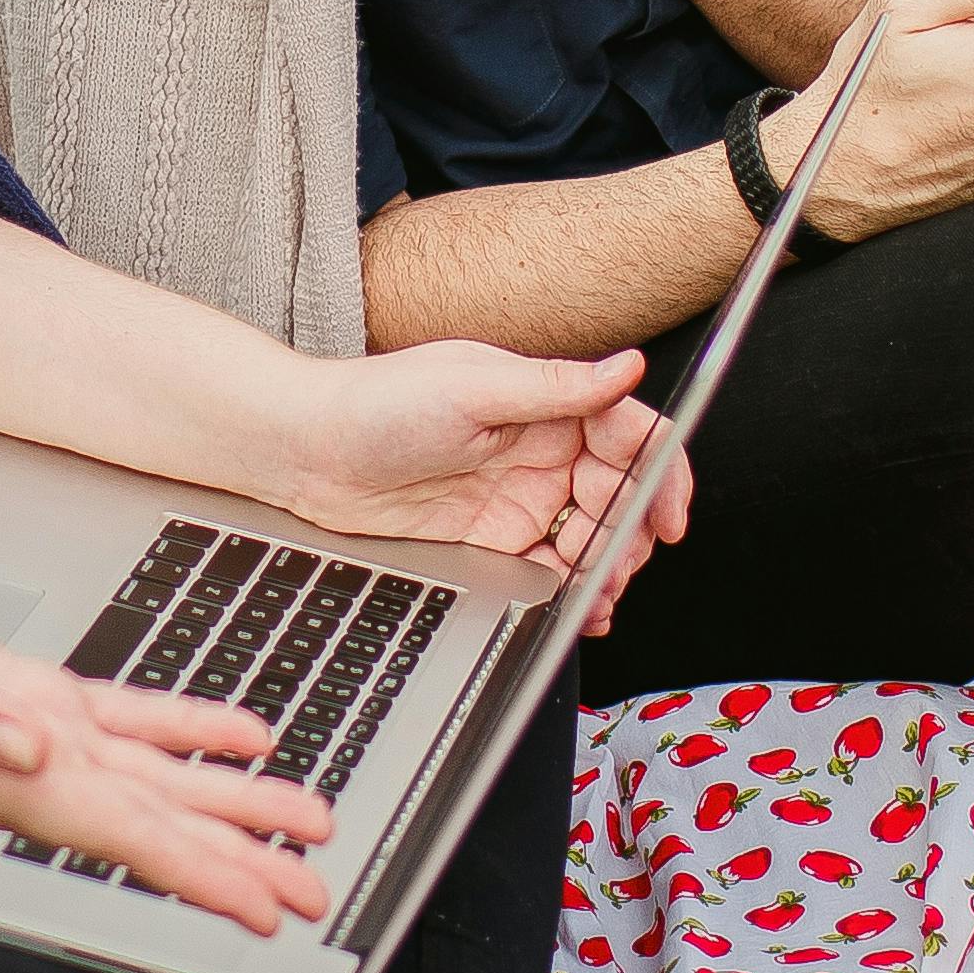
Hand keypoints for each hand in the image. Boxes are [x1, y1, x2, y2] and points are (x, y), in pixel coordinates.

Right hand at [0, 572, 341, 932]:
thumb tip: (27, 745)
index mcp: (12, 780)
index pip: (130, 839)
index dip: (203, 876)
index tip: (267, 911)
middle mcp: (38, 770)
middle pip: (163, 826)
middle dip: (244, 860)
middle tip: (318, 894)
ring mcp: (40, 736)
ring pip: (160, 779)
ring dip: (235, 803)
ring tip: (307, 823)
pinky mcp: (31, 694)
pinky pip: (130, 718)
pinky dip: (190, 729)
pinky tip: (239, 736)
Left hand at [260, 340, 695, 637]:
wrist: (305, 455)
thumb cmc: (374, 403)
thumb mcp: (471, 387)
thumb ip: (555, 387)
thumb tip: (627, 367)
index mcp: (544, 402)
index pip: (629, 433)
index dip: (662, 472)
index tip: (669, 513)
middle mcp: (540, 449)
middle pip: (622, 494)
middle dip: (634, 533)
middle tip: (622, 564)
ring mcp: (520, 498)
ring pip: (594, 538)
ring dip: (609, 569)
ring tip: (599, 593)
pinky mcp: (494, 542)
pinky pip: (552, 570)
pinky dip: (574, 592)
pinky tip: (577, 605)